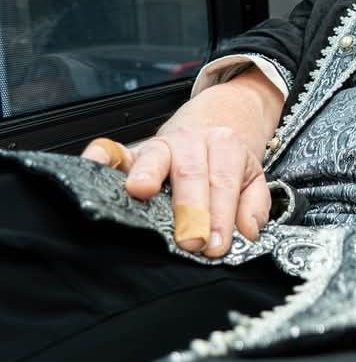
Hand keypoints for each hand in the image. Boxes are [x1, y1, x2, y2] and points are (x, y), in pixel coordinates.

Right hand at [82, 127, 270, 257]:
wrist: (219, 116)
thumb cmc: (228, 157)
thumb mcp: (252, 176)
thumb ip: (254, 204)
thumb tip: (248, 230)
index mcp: (226, 148)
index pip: (224, 185)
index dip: (221, 217)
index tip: (215, 245)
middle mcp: (192, 143)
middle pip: (191, 172)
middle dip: (190, 209)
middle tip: (189, 240)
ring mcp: (160, 145)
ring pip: (155, 157)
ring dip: (146, 175)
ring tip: (140, 194)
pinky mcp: (132, 150)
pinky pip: (115, 150)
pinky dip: (102, 156)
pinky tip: (95, 167)